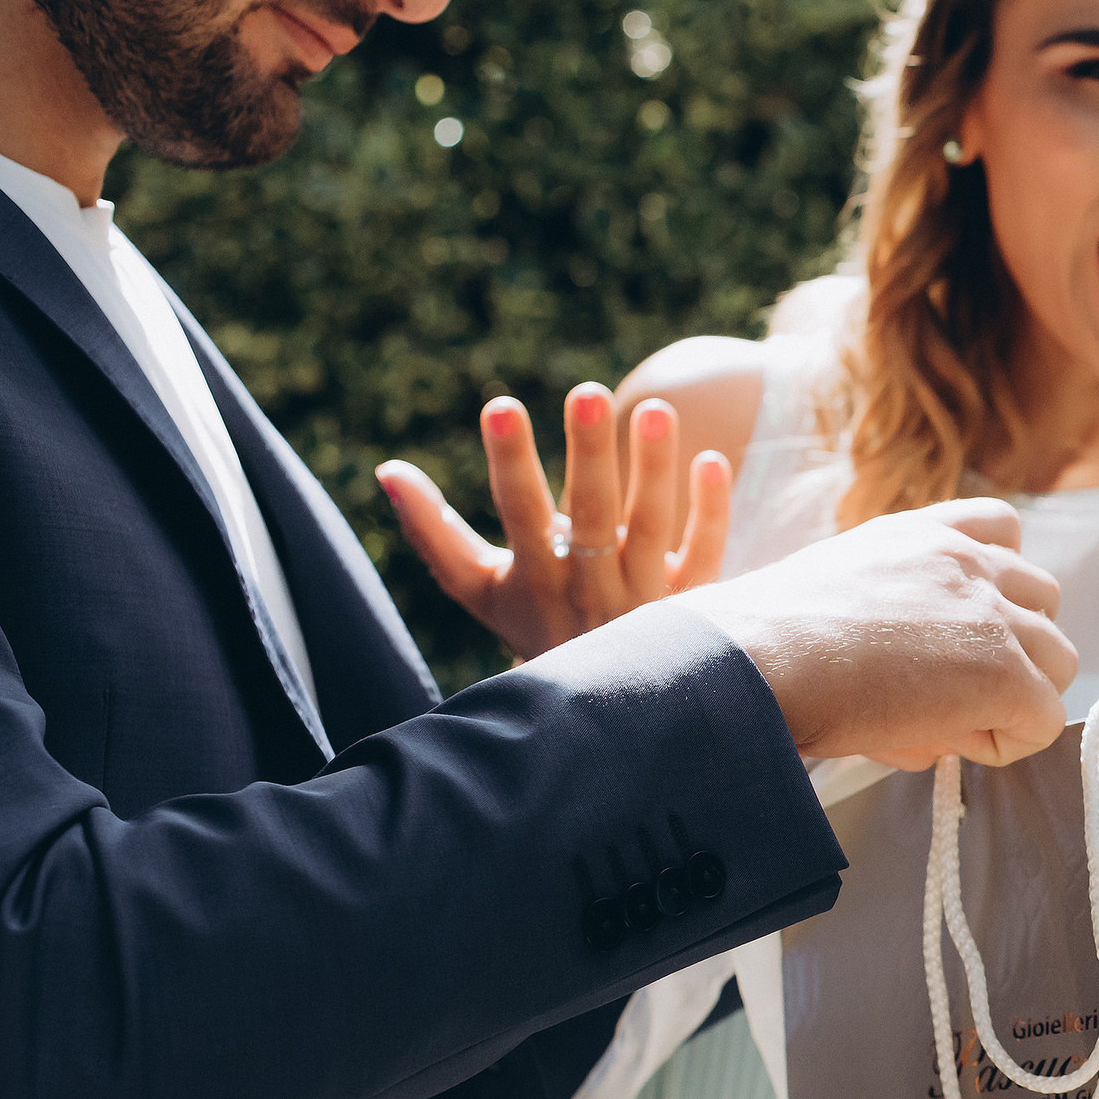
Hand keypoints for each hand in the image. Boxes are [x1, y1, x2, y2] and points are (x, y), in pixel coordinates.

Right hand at [377, 384, 730, 661]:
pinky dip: (710, 511)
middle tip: (588, 391)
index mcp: (537, 576)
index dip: (509, 463)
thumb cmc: (539, 626)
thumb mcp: (482, 591)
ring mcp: (647, 597)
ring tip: (657, 407)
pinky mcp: (694, 602)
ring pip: (654, 528)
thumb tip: (386, 470)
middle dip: (588, 454)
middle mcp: (591, 587)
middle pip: (593, 515)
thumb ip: (433, 533)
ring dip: (654, 470)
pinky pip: (705, 554)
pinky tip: (712, 460)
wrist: (606, 708)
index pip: (519, 514)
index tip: (500, 405)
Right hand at [680, 498, 1077, 768]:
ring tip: (944, 724)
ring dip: (1015, 698)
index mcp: (922, 534)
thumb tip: (933, 694)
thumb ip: (899, 618)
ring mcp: (992, 613)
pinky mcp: (1004, 672)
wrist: (750, 661)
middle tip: (947, 693)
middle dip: (1012, 650)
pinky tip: (945, 744)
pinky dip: (1007, 743)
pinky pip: (1045, 719)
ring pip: (1059, 662)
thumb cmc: (767, 645)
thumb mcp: (838, 595)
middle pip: (1045, 602)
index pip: (1004, 531)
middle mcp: (965, 560)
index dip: (997, 591)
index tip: (956, 636)